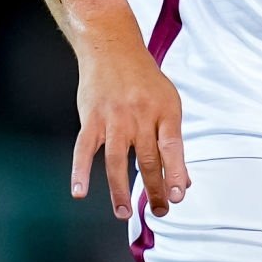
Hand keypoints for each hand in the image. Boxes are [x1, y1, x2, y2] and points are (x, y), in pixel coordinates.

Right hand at [71, 40, 190, 219]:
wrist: (113, 48)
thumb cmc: (145, 82)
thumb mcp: (168, 104)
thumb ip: (173, 142)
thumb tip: (182, 181)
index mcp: (165, 110)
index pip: (172, 147)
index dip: (175, 172)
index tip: (177, 196)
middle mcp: (141, 115)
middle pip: (148, 158)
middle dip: (153, 189)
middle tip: (158, 212)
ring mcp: (115, 117)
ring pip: (117, 160)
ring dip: (120, 189)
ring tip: (123, 212)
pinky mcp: (92, 118)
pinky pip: (84, 149)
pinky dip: (80, 171)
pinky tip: (79, 192)